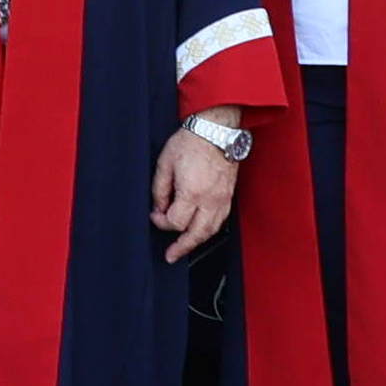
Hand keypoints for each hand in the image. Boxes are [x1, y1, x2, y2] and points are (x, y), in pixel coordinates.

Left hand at [154, 123, 236, 259]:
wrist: (217, 129)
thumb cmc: (192, 141)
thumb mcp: (165, 163)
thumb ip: (160, 189)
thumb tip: (158, 208)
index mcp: (192, 192)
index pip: (175, 222)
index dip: (161, 222)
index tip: (155, 215)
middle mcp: (210, 200)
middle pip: (197, 235)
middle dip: (182, 247)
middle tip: (171, 256)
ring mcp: (222, 199)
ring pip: (211, 231)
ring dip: (197, 241)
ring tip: (185, 247)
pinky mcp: (229, 196)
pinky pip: (220, 221)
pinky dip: (209, 230)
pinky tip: (200, 230)